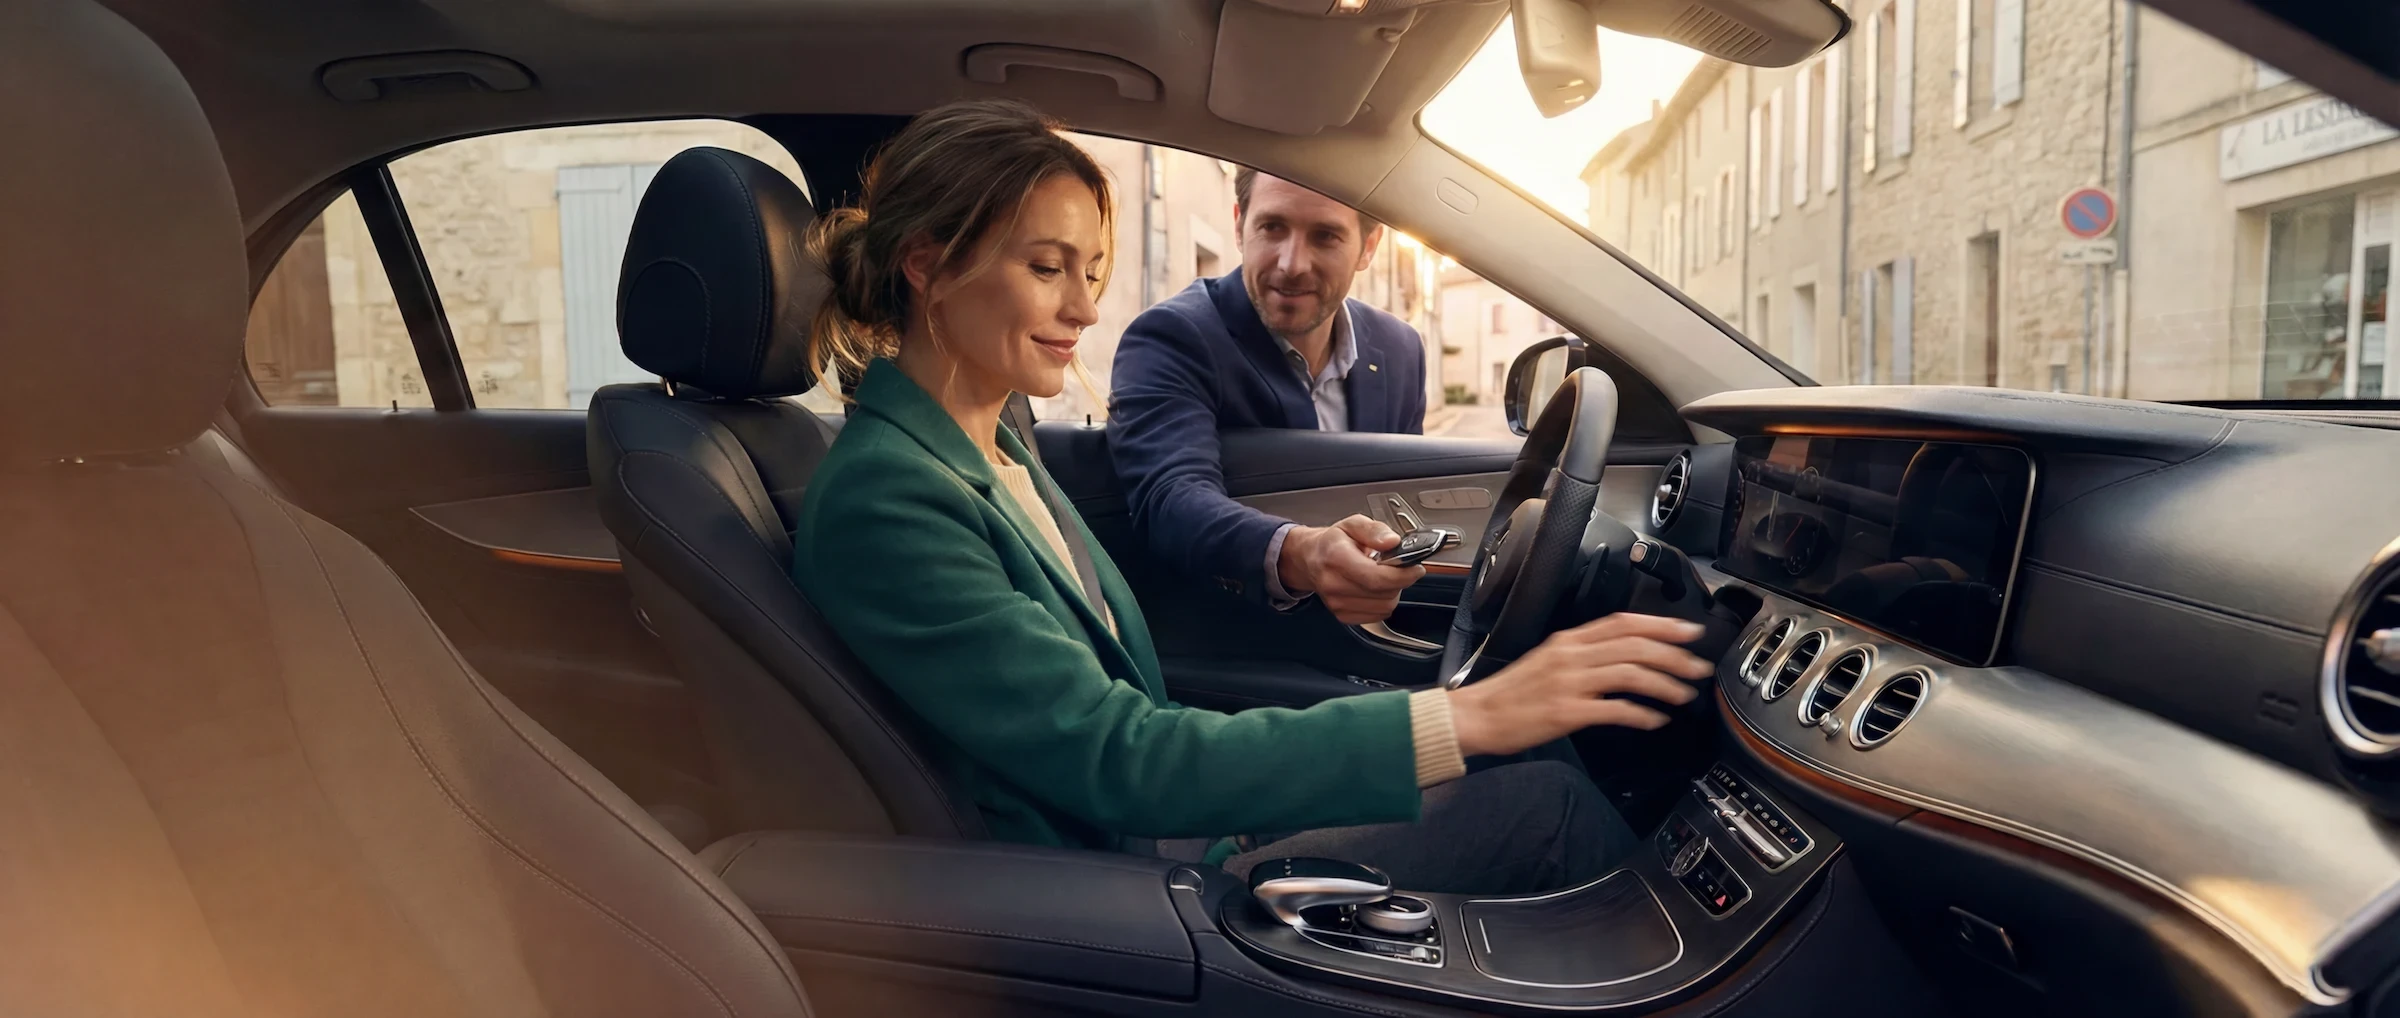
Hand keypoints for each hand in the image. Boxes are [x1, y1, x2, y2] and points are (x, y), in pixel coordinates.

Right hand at [1277, 515, 1424, 624]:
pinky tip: (1374, 588)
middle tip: (1397, 567)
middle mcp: (1333, 584)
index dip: (1402, 575)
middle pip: (1384, 594)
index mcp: (1336, 557)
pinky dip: (1383, 602)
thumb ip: (1374, 530)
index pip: (1376, 578)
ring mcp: (1336, 603)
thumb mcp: (1353, 524)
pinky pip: (1378, 615)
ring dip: (1392, 592)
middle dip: (1399, 580)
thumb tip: (1392, 541)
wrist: (1310, 559)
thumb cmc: (1333, 542)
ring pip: (1384, 607)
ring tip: (1382, 576)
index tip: (1416, 568)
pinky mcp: (1342, 616)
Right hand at [1447, 613, 1713, 757]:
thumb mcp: (1546, 660)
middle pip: (1635, 645)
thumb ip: (1582, 654)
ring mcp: (1570, 683)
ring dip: (1665, 684)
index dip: (1661, 625)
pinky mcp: (1567, 712)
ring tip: (1684, 695)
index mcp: (1568, 640)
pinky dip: (1642, 714)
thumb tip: (1621, 657)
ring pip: (1631, 674)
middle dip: (1675, 656)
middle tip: (1699, 667)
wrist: (1475, 716)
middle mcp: (1571, 656)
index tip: (1689, 632)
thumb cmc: (1510, 694)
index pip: (1623, 622)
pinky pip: (1615, 710)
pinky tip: (1655, 720)